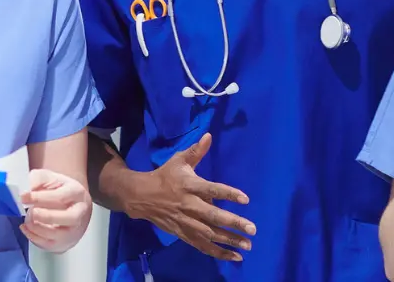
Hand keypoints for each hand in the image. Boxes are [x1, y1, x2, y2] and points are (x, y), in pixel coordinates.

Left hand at [19, 169, 90, 252]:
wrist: (70, 204)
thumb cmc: (59, 190)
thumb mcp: (50, 178)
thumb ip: (37, 179)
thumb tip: (26, 189)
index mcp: (77, 193)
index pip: (60, 197)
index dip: (39, 197)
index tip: (23, 197)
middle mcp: (79, 213)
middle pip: (68, 218)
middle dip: (45, 216)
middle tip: (30, 211)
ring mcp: (73, 231)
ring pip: (57, 234)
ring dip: (37, 227)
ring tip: (28, 217)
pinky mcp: (63, 243)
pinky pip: (48, 245)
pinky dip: (33, 237)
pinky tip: (26, 227)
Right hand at [128, 133, 254, 261]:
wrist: (141, 196)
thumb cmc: (165, 176)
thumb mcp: (178, 161)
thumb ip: (196, 151)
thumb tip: (209, 136)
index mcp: (190, 186)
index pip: (212, 190)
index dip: (228, 194)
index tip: (246, 199)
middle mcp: (189, 205)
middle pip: (213, 216)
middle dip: (233, 223)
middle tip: (252, 229)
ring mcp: (186, 222)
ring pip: (210, 234)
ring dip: (229, 241)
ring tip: (248, 246)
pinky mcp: (183, 234)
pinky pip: (202, 245)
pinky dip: (218, 253)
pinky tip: (234, 257)